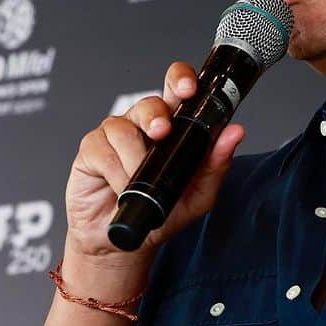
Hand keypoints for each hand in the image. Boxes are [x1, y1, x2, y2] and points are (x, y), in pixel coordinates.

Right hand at [63, 62, 244, 290]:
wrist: (122, 245)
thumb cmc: (158, 216)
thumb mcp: (197, 196)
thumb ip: (215, 165)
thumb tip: (234, 133)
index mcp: (170, 127)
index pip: (175, 88)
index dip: (180, 80)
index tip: (188, 89)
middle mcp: (141, 126)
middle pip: (148, 103)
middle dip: (156, 115)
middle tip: (162, 133)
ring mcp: (113, 136)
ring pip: (123, 128)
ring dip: (135, 159)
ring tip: (138, 184)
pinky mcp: (90, 151)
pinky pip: (103, 150)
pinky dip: (115, 172)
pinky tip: (121, 188)